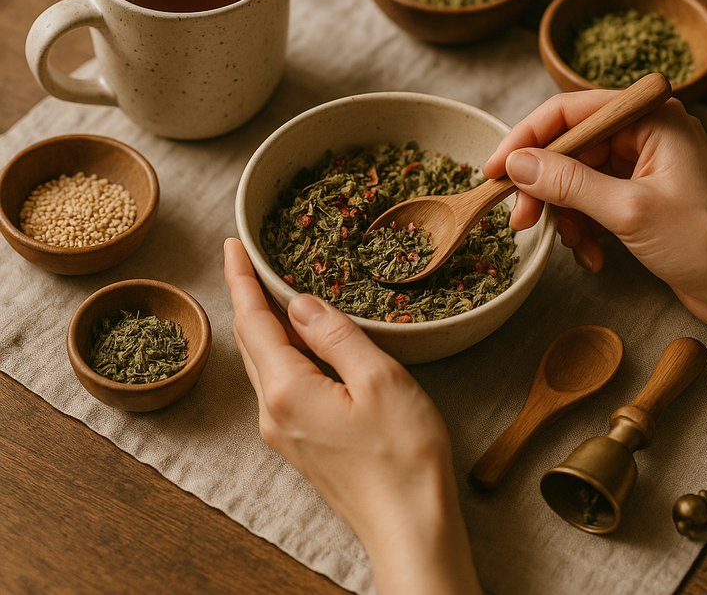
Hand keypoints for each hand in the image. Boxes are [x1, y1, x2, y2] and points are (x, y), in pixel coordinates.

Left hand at [223, 238, 481, 594]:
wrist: (410, 526)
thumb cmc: (403, 455)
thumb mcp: (379, 379)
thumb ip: (335, 335)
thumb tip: (301, 304)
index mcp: (287, 390)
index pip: (253, 321)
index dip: (240, 279)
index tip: (231, 247)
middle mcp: (273, 412)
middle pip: (251, 341)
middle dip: (248, 297)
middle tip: (250, 260)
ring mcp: (283, 431)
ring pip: (264, 364)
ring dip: (265, 324)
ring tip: (275, 291)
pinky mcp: (299, 442)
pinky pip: (279, 384)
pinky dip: (282, 352)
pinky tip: (301, 341)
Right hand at [483, 90, 706, 335]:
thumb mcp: (629, 210)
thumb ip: (568, 183)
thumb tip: (517, 164)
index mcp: (650, 118)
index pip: (569, 112)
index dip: (525, 139)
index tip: (494, 170)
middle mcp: (643, 134)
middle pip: (567, 148)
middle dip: (543, 188)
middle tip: (521, 219)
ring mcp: (639, 167)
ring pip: (573, 179)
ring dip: (563, 215)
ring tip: (571, 245)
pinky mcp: (635, 196)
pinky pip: (589, 203)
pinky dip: (582, 230)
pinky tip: (592, 256)